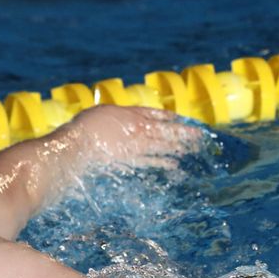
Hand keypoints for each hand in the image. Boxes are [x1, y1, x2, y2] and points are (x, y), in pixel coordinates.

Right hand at [71, 104, 209, 170]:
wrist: (78, 145)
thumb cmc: (85, 127)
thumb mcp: (103, 113)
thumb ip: (117, 116)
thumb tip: (122, 121)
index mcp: (132, 114)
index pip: (157, 114)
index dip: (170, 118)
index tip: (180, 120)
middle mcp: (139, 128)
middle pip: (167, 130)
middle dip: (184, 133)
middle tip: (200, 136)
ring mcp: (137, 146)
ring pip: (164, 145)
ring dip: (179, 147)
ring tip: (192, 149)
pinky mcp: (132, 161)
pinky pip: (153, 161)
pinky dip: (164, 163)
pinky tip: (174, 165)